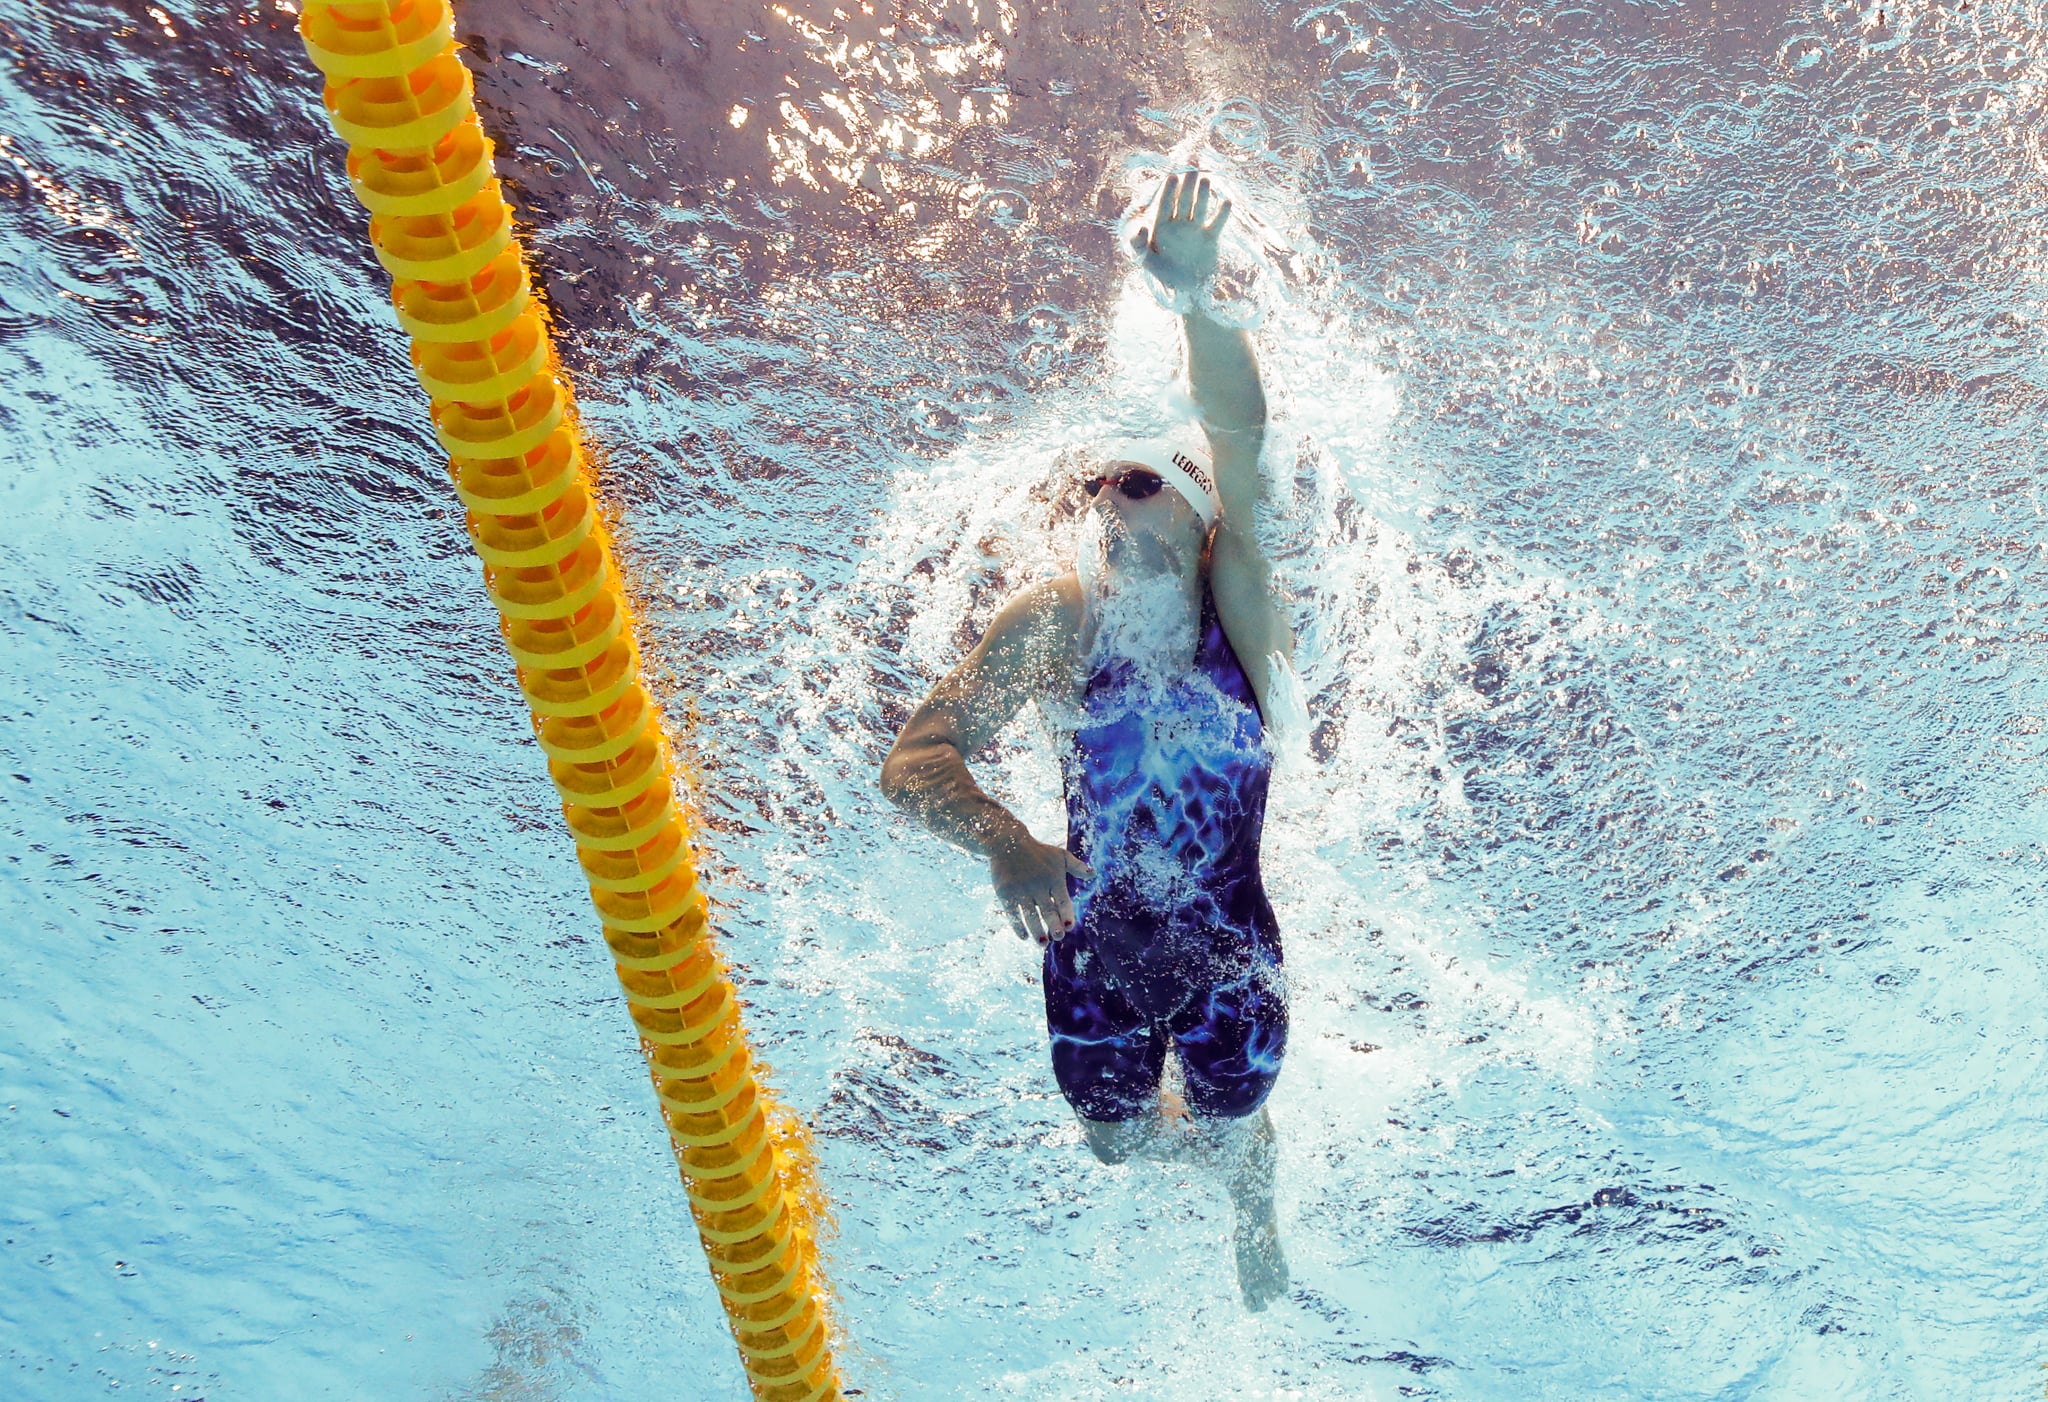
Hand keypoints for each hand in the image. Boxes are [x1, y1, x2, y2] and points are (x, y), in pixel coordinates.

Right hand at [989, 831, 1094, 945]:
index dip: (1066, 913)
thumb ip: (1077, 867)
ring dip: (1036, 930)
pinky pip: (1012, 913)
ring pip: (1030, 915)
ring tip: (1043, 943)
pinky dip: (1018, 925)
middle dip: (1053, 925)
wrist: (1008, 841)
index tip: (1069, 927)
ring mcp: (1021, 890)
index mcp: (1053, 879)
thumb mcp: (1060, 856)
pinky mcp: (1005, 892)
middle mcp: (1038, 886)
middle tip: (1057, 937)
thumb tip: (1094, 874)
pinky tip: (1024, 936)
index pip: (1062, 900)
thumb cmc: (1038, 851)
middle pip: (1047, 910)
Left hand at [1129, 171, 1231, 292]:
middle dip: (1187, 184)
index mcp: (1162, 226)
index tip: (1172, 176)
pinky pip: (1217, 223)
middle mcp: (1179, 224)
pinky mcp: (1210, 237)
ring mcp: (1195, 229)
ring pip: (1199, 207)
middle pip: (1183, 200)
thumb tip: (1140, 229)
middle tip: (1192, 166)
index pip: (1165, 204)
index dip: (1168, 190)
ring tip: (1206, 180)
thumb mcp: (1147, 260)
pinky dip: (1222, 214)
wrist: (1185, 289)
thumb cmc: (1163, 274)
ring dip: (1203, 194)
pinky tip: (1227, 202)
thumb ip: (1140, 245)